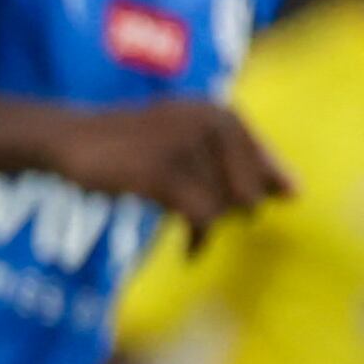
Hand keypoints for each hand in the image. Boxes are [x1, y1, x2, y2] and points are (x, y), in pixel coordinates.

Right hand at [41, 99, 291, 241]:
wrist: (69, 138)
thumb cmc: (130, 144)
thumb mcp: (187, 139)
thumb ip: (239, 160)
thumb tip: (295, 193)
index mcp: (219, 113)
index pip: (261, 165)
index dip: (252, 192)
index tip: (235, 208)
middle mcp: (209, 124)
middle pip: (248, 189)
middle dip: (231, 213)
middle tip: (203, 221)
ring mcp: (185, 147)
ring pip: (225, 206)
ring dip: (210, 228)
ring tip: (194, 238)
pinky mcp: (162, 173)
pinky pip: (202, 216)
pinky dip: (199, 239)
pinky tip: (190, 251)